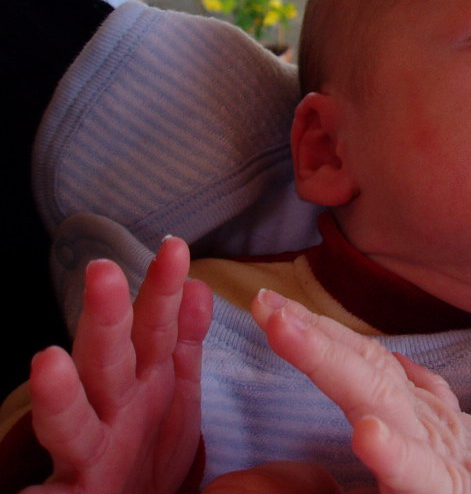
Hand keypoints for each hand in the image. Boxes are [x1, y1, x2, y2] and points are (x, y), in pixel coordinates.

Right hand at [24, 237, 212, 493]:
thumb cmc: (143, 444)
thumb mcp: (171, 388)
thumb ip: (182, 339)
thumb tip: (196, 284)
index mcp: (144, 381)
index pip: (154, 326)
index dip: (163, 288)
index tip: (176, 247)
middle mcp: (112, 409)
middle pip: (108, 359)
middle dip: (107, 318)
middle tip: (103, 271)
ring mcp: (87, 453)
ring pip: (72, 422)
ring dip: (59, 394)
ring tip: (46, 361)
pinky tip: (27, 493)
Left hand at [249, 290, 470, 493]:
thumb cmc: (468, 471)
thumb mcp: (437, 427)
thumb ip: (413, 391)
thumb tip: (386, 358)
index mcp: (409, 407)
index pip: (361, 360)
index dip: (317, 330)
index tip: (269, 302)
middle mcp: (419, 419)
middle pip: (364, 369)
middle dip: (314, 336)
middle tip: (267, 304)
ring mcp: (432, 452)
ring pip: (381, 402)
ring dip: (333, 366)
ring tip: (287, 333)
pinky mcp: (443, 488)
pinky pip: (418, 473)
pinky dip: (393, 454)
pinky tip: (367, 435)